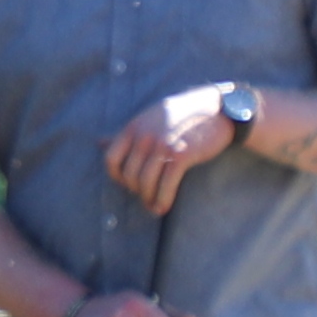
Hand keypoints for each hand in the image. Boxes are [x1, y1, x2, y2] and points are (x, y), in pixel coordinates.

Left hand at [102, 83, 253, 207]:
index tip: (127, 184)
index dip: (116, 176)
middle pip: (129, 175)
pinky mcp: (181, 155)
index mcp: (133, 127)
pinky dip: (163, 199)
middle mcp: (144, 136)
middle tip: (146, 196)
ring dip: (149, 199)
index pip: (110, 159)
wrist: (218, 109)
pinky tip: (163, 207)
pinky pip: (166, 184)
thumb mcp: (149, 117)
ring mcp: (162, 145)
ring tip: (154, 207)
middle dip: (136, 190)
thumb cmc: (182, 115)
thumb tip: (98, 142)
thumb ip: (125, 133)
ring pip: (145, 182)